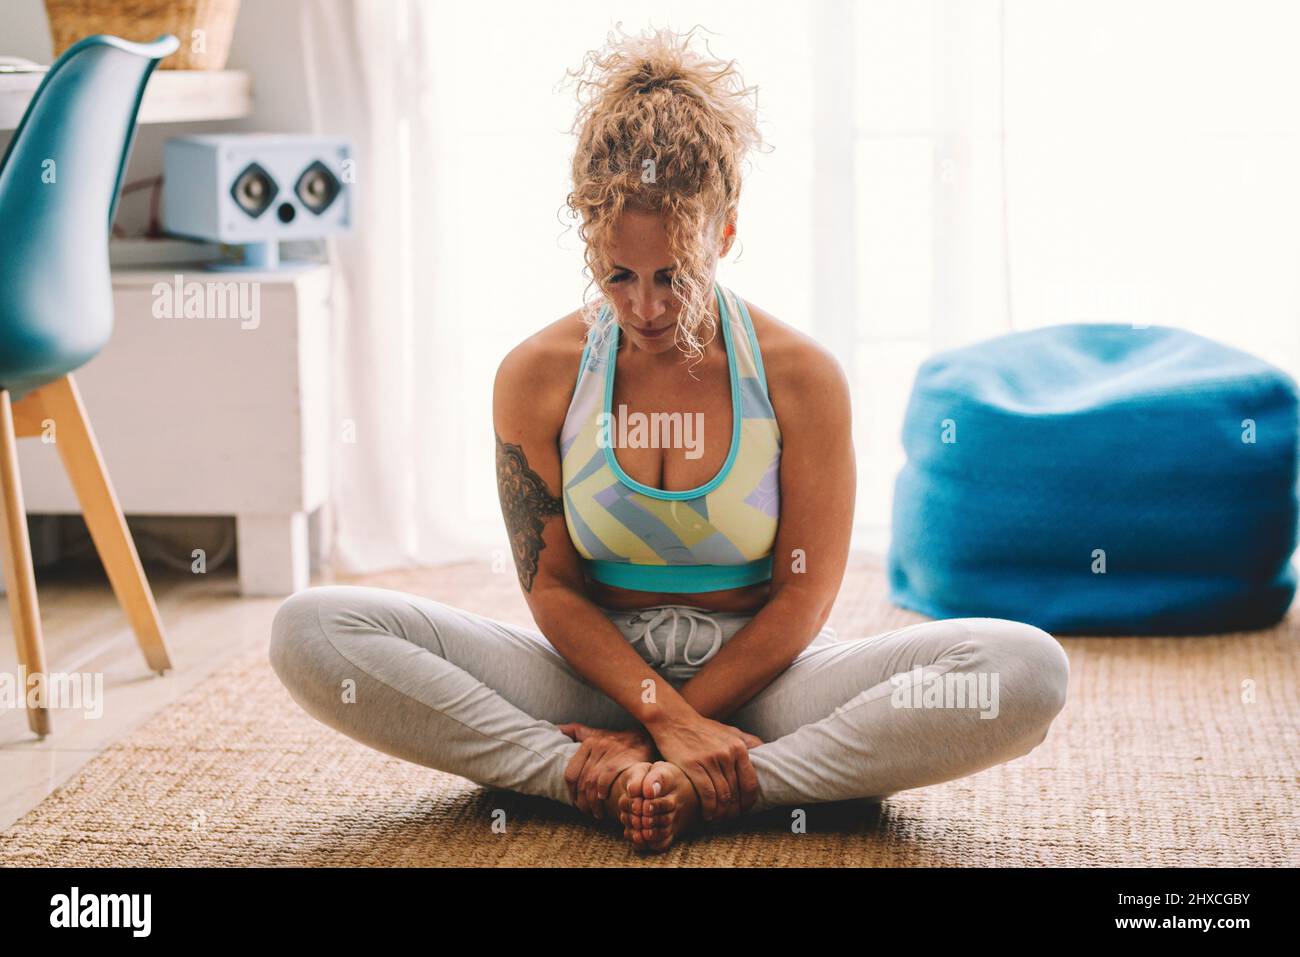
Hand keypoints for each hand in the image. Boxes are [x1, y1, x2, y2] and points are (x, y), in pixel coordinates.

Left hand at [558, 723, 655, 819]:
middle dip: (582, 801)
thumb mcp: (596, 733)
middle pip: (581, 781)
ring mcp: (609, 752)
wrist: (645, 740)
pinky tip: (605, 799)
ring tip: (596, 812)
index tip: (576, 801)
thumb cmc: (617, 741)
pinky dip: (602, 792)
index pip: (571, 772)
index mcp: (588, 742)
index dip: (571, 792)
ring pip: (591, 783)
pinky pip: (605, 780)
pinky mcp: (622, 759)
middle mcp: (597, 745)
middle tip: (586, 811)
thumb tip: (556, 728)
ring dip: (592, 802)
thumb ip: (576, 731)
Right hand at [647, 716, 762, 822]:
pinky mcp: (693, 765)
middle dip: (734, 811)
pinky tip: (707, 813)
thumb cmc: (702, 728)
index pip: (750, 783)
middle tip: (729, 818)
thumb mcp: (729, 730)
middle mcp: (727, 753)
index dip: (749, 801)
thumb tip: (766, 751)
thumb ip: (748, 741)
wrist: (674, 719)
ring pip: (722, 796)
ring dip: (721, 813)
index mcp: (738, 747)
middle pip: (736, 792)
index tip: (744, 809)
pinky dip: (709, 808)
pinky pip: (707, 794)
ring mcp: (710, 759)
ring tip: (718, 818)